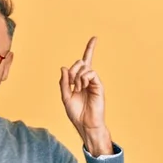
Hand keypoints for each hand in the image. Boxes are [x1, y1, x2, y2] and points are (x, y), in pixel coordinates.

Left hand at [60, 37, 112, 154]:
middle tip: (72, 83)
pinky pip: (90, 73)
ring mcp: (94, 82)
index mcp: (80, 81)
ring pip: (85, 67)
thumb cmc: (76, 113)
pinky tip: (81, 87)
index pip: (85, 62)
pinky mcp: (99, 85)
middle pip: (80, 63)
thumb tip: (64, 67)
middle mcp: (88, 79)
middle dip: (73, 69)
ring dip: (77, 76)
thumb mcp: (65, 96)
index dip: (90, 49)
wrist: (85, 124)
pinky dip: (83, 78)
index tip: (95, 38)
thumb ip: (64, 82)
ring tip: (77, 88)